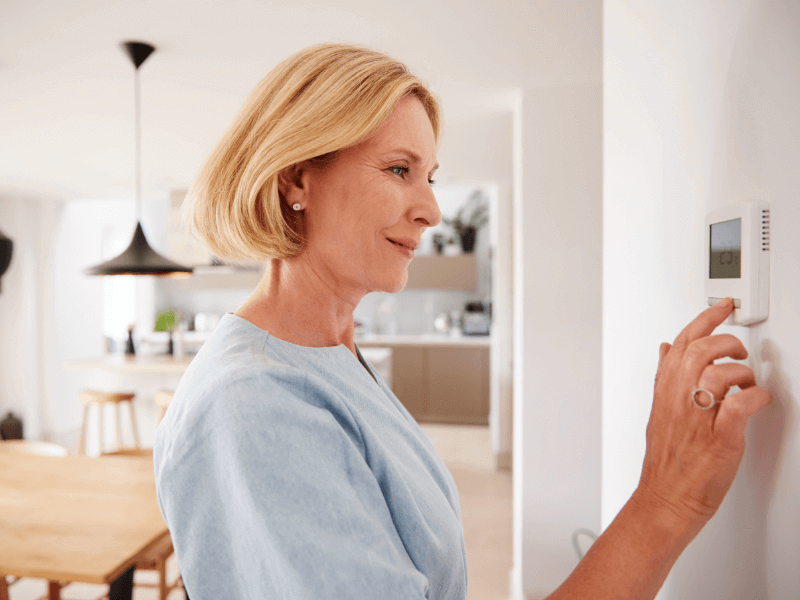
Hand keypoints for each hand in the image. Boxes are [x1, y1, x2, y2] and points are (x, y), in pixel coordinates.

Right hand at [635, 298, 772, 531]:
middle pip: (701, 351)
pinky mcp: (719, 439)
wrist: (666, 498)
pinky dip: (754, 398)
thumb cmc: (666, 460)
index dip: (704, 319)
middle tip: (739, 351)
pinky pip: (739, 407)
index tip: (722, 307)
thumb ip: (664, 377)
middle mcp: (679, 400)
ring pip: (719, 374)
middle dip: (727, 343)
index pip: (682, 342)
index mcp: (665, 391)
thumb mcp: (658, 410)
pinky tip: (756, 401)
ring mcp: (698, 419)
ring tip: (747, 383)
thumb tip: (666, 349)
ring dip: (742, 374)